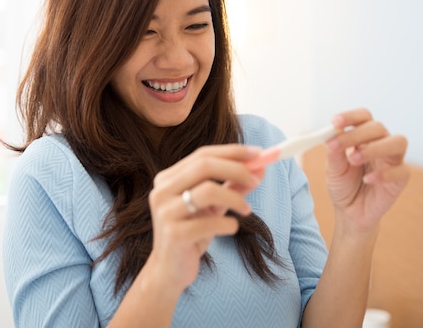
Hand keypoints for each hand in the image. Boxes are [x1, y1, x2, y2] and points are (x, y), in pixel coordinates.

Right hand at [146, 144, 263, 293]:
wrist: (170, 270)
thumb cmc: (193, 233)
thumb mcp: (213, 206)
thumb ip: (232, 186)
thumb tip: (260, 168)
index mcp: (168, 178)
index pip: (202, 154)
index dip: (232, 152)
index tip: (259, 154)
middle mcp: (162, 191)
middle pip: (204, 166)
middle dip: (236, 169)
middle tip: (257, 180)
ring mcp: (166, 212)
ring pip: (207, 190)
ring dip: (235, 198)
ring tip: (247, 210)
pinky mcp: (174, 234)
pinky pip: (211, 222)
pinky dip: (229, 224)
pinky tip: (231, 228)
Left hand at [325, 108, 409, 232]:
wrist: (349, 211)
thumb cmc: (343, 185)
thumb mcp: (333, 169)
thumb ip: (334, 153)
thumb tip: (331, 138)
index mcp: (363, 137)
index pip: (363, 117)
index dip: (351, 116)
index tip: (335, 122)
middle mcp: (380, 144)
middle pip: (378, 127)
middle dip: (357, 134)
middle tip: (339, 146)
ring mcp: (392, 160)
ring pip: (398, 142)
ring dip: (375, 148)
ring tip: (354, 160)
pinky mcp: (400, 179)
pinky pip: (401, 171)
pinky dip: (383, 174)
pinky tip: (367, 179)